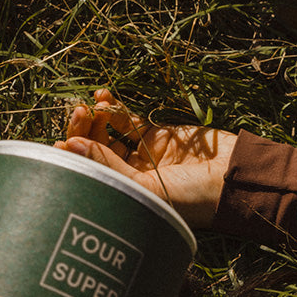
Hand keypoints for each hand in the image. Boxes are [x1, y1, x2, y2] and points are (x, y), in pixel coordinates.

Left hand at [56, 88, 236, 229]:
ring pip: (108, 133)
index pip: (88, 175)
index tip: (63, 140)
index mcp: (124, 198)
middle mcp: (129, 178)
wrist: (233, 181)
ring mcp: (142, 156)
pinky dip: (115, 109)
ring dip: (97, 117)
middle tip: (79, 112)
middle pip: (95, 152)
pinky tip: (105, 97)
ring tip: (95, 103)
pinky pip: (129, 121)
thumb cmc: (193, 199)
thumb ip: (108, 166)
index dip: (73, 157)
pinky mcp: (157, 137)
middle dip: (83, 130)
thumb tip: (67, 144)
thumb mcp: (147, 188)